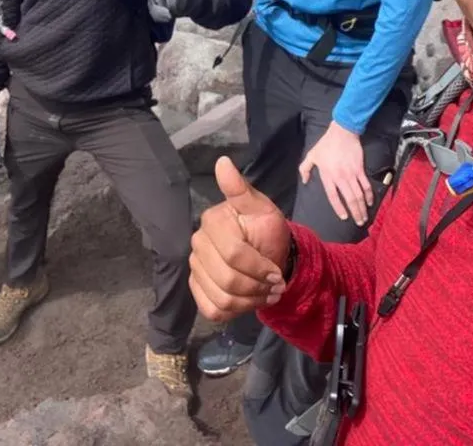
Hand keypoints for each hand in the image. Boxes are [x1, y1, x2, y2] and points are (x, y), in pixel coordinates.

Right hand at [190, 156, 291, 321]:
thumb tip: (223, 162)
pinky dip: (236, 311)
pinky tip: (250, 300)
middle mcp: (197, 244)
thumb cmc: (267, 231)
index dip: (259, 267)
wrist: (269, 255)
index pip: (233, 254)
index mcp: (212, 222)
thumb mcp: (263, 209)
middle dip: (258, 287)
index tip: (277, 271)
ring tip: (267, 293)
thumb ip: (241, 190)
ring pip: (222, 298)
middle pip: (228, 280)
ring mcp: (195, 268)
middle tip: (276, 285)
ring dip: (251, 301)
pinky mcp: (197, 289)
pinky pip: (212, 310)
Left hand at [299, 121, 372, 224]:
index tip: (343, 217)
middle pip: (349, 199)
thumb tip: (305, 181)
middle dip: (355, 212)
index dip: (339, 208)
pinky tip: (370, 202)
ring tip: (364, 217)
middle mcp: (340, 177)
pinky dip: (369, 195)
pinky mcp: (360, 169)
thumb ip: (305, 169)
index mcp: (328, 176)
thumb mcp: (312, 155)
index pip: (333, 197)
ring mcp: (352, 174)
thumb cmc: (326, 144)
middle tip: (358, 222)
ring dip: (362, 207)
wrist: (342, 132)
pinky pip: (366, 185)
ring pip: (358, 195)